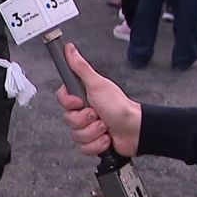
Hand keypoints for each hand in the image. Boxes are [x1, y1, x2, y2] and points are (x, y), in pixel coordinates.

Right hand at [56, 43, 141, 157]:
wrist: (134, 130)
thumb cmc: (118, 105)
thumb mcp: (97, 84)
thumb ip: (80, 67)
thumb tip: (69, 49)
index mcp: (82, 96)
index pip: (62, 99)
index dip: (69, 103)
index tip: (80, 102)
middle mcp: (83, 111)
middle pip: (68, 119)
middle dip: (85, 120)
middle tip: (97, 114)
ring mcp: (88, 127)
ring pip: (76, 136)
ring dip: (93, 132)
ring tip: (105, 126)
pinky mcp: (93, 142)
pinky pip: (84, 148)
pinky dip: (97, 144)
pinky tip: (106, 138)